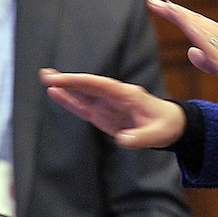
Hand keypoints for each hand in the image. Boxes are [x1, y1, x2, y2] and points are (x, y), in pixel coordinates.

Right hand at [38, 69, 186, 148]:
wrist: (171, 124)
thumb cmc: (165, 125)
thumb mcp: (157, 134)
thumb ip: (140, 137)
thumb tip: (121, 140)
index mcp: (126, 94)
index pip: (99, 85)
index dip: (80, 82)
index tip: (63, 80)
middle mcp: (114, 96)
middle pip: (88, 86)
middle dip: (68, 81)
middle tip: (46, 75)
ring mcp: (108, 105)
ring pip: (83, 95)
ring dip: (66, 88)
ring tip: (46, 80)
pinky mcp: (104, 115)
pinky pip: (84, 108)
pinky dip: (71, 102)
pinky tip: (57, 95)